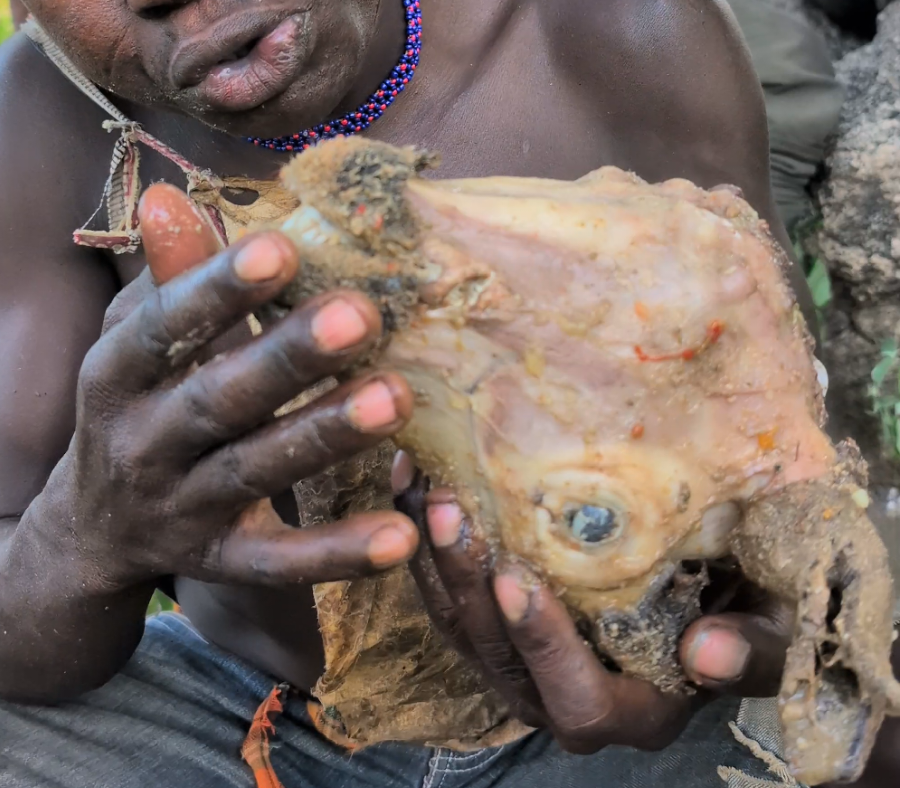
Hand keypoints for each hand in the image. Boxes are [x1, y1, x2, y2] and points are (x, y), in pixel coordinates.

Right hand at [61, 184, 419, 595]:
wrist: (85, 538)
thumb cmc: (134, 406)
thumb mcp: (133, 340)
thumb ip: (168, 276)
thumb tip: (168, 194)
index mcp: (116, 375)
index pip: (163, 327)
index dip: (217, 288)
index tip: (282, 248)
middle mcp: (142, 443)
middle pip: (218, 399)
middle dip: (289, 357)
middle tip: (362, 315)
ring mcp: (180, 509)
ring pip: (255, 472)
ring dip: (325, 436)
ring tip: (397, 397)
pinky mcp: (218, 564)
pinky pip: (279, 564)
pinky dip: (337, 553)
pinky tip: (402, 532)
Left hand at [393, 457, 790, 755]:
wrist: (720, 589)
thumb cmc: (753, 610)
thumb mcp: (773, 631)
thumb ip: (750, 650)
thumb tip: (708, 653)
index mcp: (634, 709)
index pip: (577, 700)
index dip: (544, 646)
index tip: (518, 579)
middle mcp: (565, 697)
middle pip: (498, 657)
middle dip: (467, 583)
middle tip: (448, 508)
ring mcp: (523, 663)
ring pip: (459, 623)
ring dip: (434, 555)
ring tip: (421, 484)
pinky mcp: (497, 623)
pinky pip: (446, 591)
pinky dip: (424, 537)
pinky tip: (412, 476)